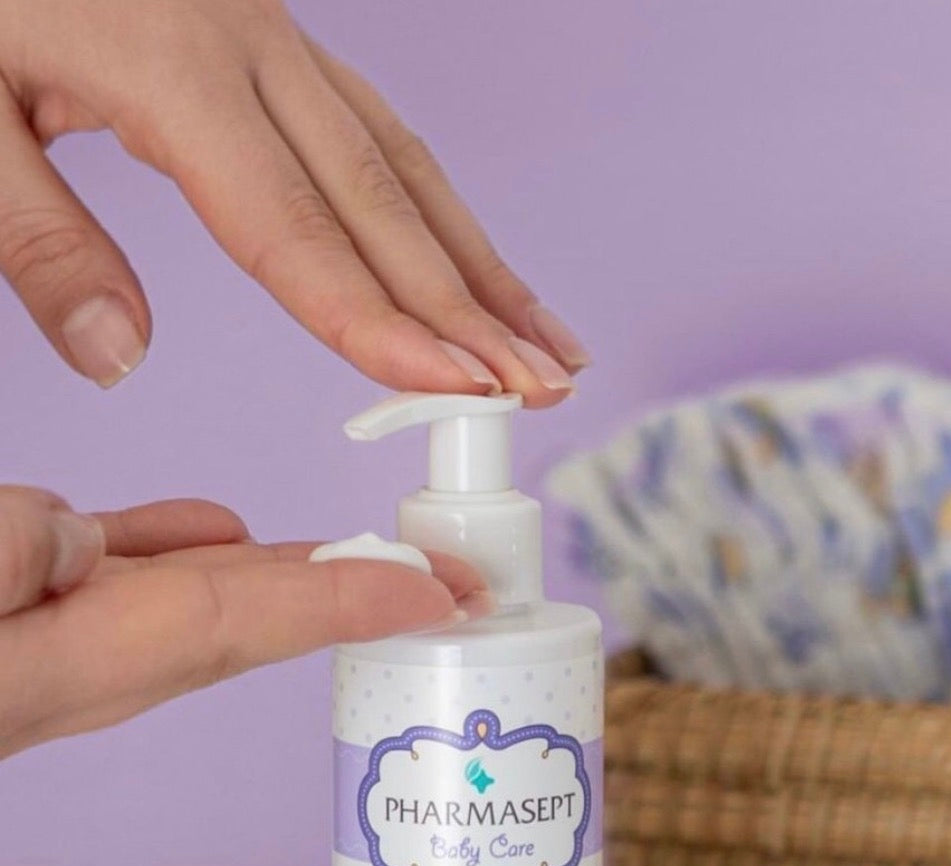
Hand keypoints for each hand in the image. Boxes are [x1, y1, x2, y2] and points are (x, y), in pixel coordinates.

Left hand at [0, 0, 586, 400]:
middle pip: (383, 201)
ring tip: (549, 348)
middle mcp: (247, 46)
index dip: (379, 320)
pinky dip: (441, 213)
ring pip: (406, 164)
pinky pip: (382, 131)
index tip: (454, 390)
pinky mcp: (270, 40)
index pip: (296, 226)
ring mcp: (271, 36)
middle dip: (470, 311)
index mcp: (170, 68)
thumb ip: (36, 237)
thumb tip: (120, 358)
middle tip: (539, 393)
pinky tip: (474, 265)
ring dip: (483, 266)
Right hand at [0, 486, 488, 758]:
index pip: (237, 622)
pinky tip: (216, 530)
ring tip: (374, 556)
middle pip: (247, 624)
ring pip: (196, 603)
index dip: (349, 603)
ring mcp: (52, 654)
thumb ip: (6, 553)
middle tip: (459, 582)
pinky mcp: (21, 634)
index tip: (443, 594)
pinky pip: (126, 586)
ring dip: (292, 580)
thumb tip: (84, 534)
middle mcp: (72, 673)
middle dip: (360, 600)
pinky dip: (184, 554)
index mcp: (56, 667)